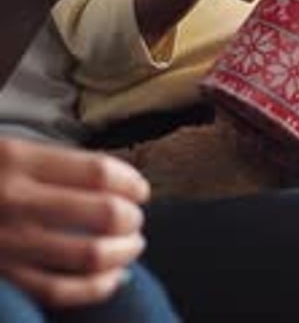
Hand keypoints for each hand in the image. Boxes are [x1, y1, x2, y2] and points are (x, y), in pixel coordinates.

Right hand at [0, 138, 148, 307]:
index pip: (96, 171)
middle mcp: (16, 201)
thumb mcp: (8, 151)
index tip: (140, 186)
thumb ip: (52, 163)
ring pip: (89, 256)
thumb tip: (113, 179)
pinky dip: (96, 288)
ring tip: (133, 243)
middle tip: (137, 216)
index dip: (129, 181)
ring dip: (124, 251)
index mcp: (18, 159)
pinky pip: (60, 292)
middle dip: (131, 217)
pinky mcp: (2, 277)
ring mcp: (9, 244)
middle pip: (101, 213)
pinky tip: (113, 278)